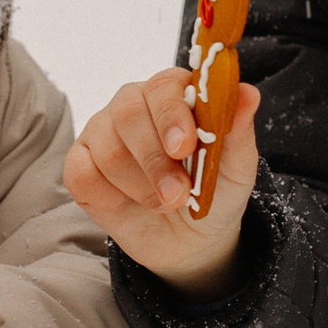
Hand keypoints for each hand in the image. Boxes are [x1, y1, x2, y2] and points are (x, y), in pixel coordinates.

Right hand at [63, 67, 260, 299]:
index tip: (185, 147)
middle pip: (128, 113)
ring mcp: (102, 133)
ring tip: (166, 204)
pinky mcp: (80, 164)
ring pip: (108, 149)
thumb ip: (237, 130)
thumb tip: (248, 93)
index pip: (163, 86)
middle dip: (155, 159)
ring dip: (141, 186)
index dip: (171, 115)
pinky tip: (131, 203)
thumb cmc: (214, 193)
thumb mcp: (236, 169)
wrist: (191, 241)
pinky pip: (82, 173)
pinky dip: (111, 196)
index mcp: (172, 95)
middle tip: (178, 194)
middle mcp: (133, 105)